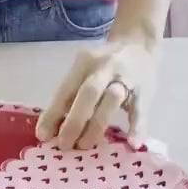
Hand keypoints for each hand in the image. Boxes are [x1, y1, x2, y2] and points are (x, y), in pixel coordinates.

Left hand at [36, 35, 157, 150]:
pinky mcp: (145, 88)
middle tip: (64, 145)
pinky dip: (137, 127)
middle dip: (74, 121)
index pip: (66, 88)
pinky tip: (131, 143)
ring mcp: (126, 76)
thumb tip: (53, 126)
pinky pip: (140, 108)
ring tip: (85, 146)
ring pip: (111, 99)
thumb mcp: (86, 69)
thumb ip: (73, 93)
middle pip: (88, 92)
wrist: (139, 42)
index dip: (53, 113)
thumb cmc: (105, 63)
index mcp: (85, 61)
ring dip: (97, 125)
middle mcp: (104, 66)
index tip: (43, 136)